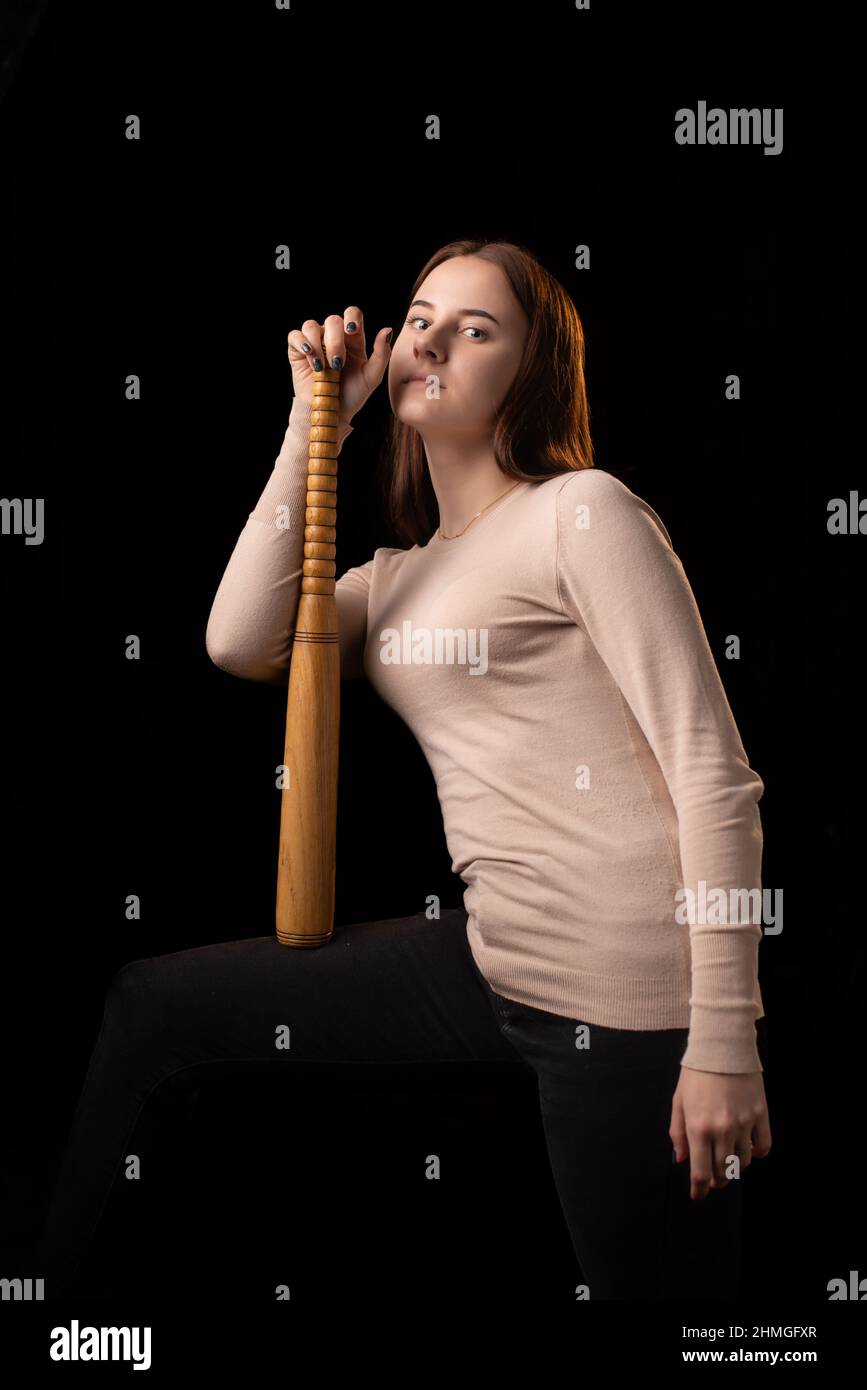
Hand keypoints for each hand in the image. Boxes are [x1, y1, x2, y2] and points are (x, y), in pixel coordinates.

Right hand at [287, 307, 391, 426]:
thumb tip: (387, 329)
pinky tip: (310, 358)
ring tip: (322, 368)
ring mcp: (314, 342)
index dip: (351, 317)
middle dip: (335, 342)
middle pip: (332, 320)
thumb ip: (382, 354)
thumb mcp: (372, 377)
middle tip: (337, 364)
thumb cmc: (353, 395)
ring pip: (311, 325)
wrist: (332, 413)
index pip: (352, 313)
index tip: (351, 331)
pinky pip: (295, 335)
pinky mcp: (297, 350)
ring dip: (318, 346)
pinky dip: (302, 344)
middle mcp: (333, 336)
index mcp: (352, 339)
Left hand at [670, 1066, 771, 1199]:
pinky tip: (749, 1151)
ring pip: (742, 1163)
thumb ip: (678, 1133)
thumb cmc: (696, 1072)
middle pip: (722, 1172)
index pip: (700, 1172)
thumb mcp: (679, 1101)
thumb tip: (681, 1159)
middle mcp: (722, 1130)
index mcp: (698, 1128)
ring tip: (727, 1163)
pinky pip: (763, 1147)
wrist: (723, 1047)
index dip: (698, 1190)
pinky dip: (757, 1155)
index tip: (697, 1195)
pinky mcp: (761, 1115)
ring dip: (733, 1169)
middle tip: (712, 1180)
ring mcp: (744, 1124)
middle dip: (715, 1181)